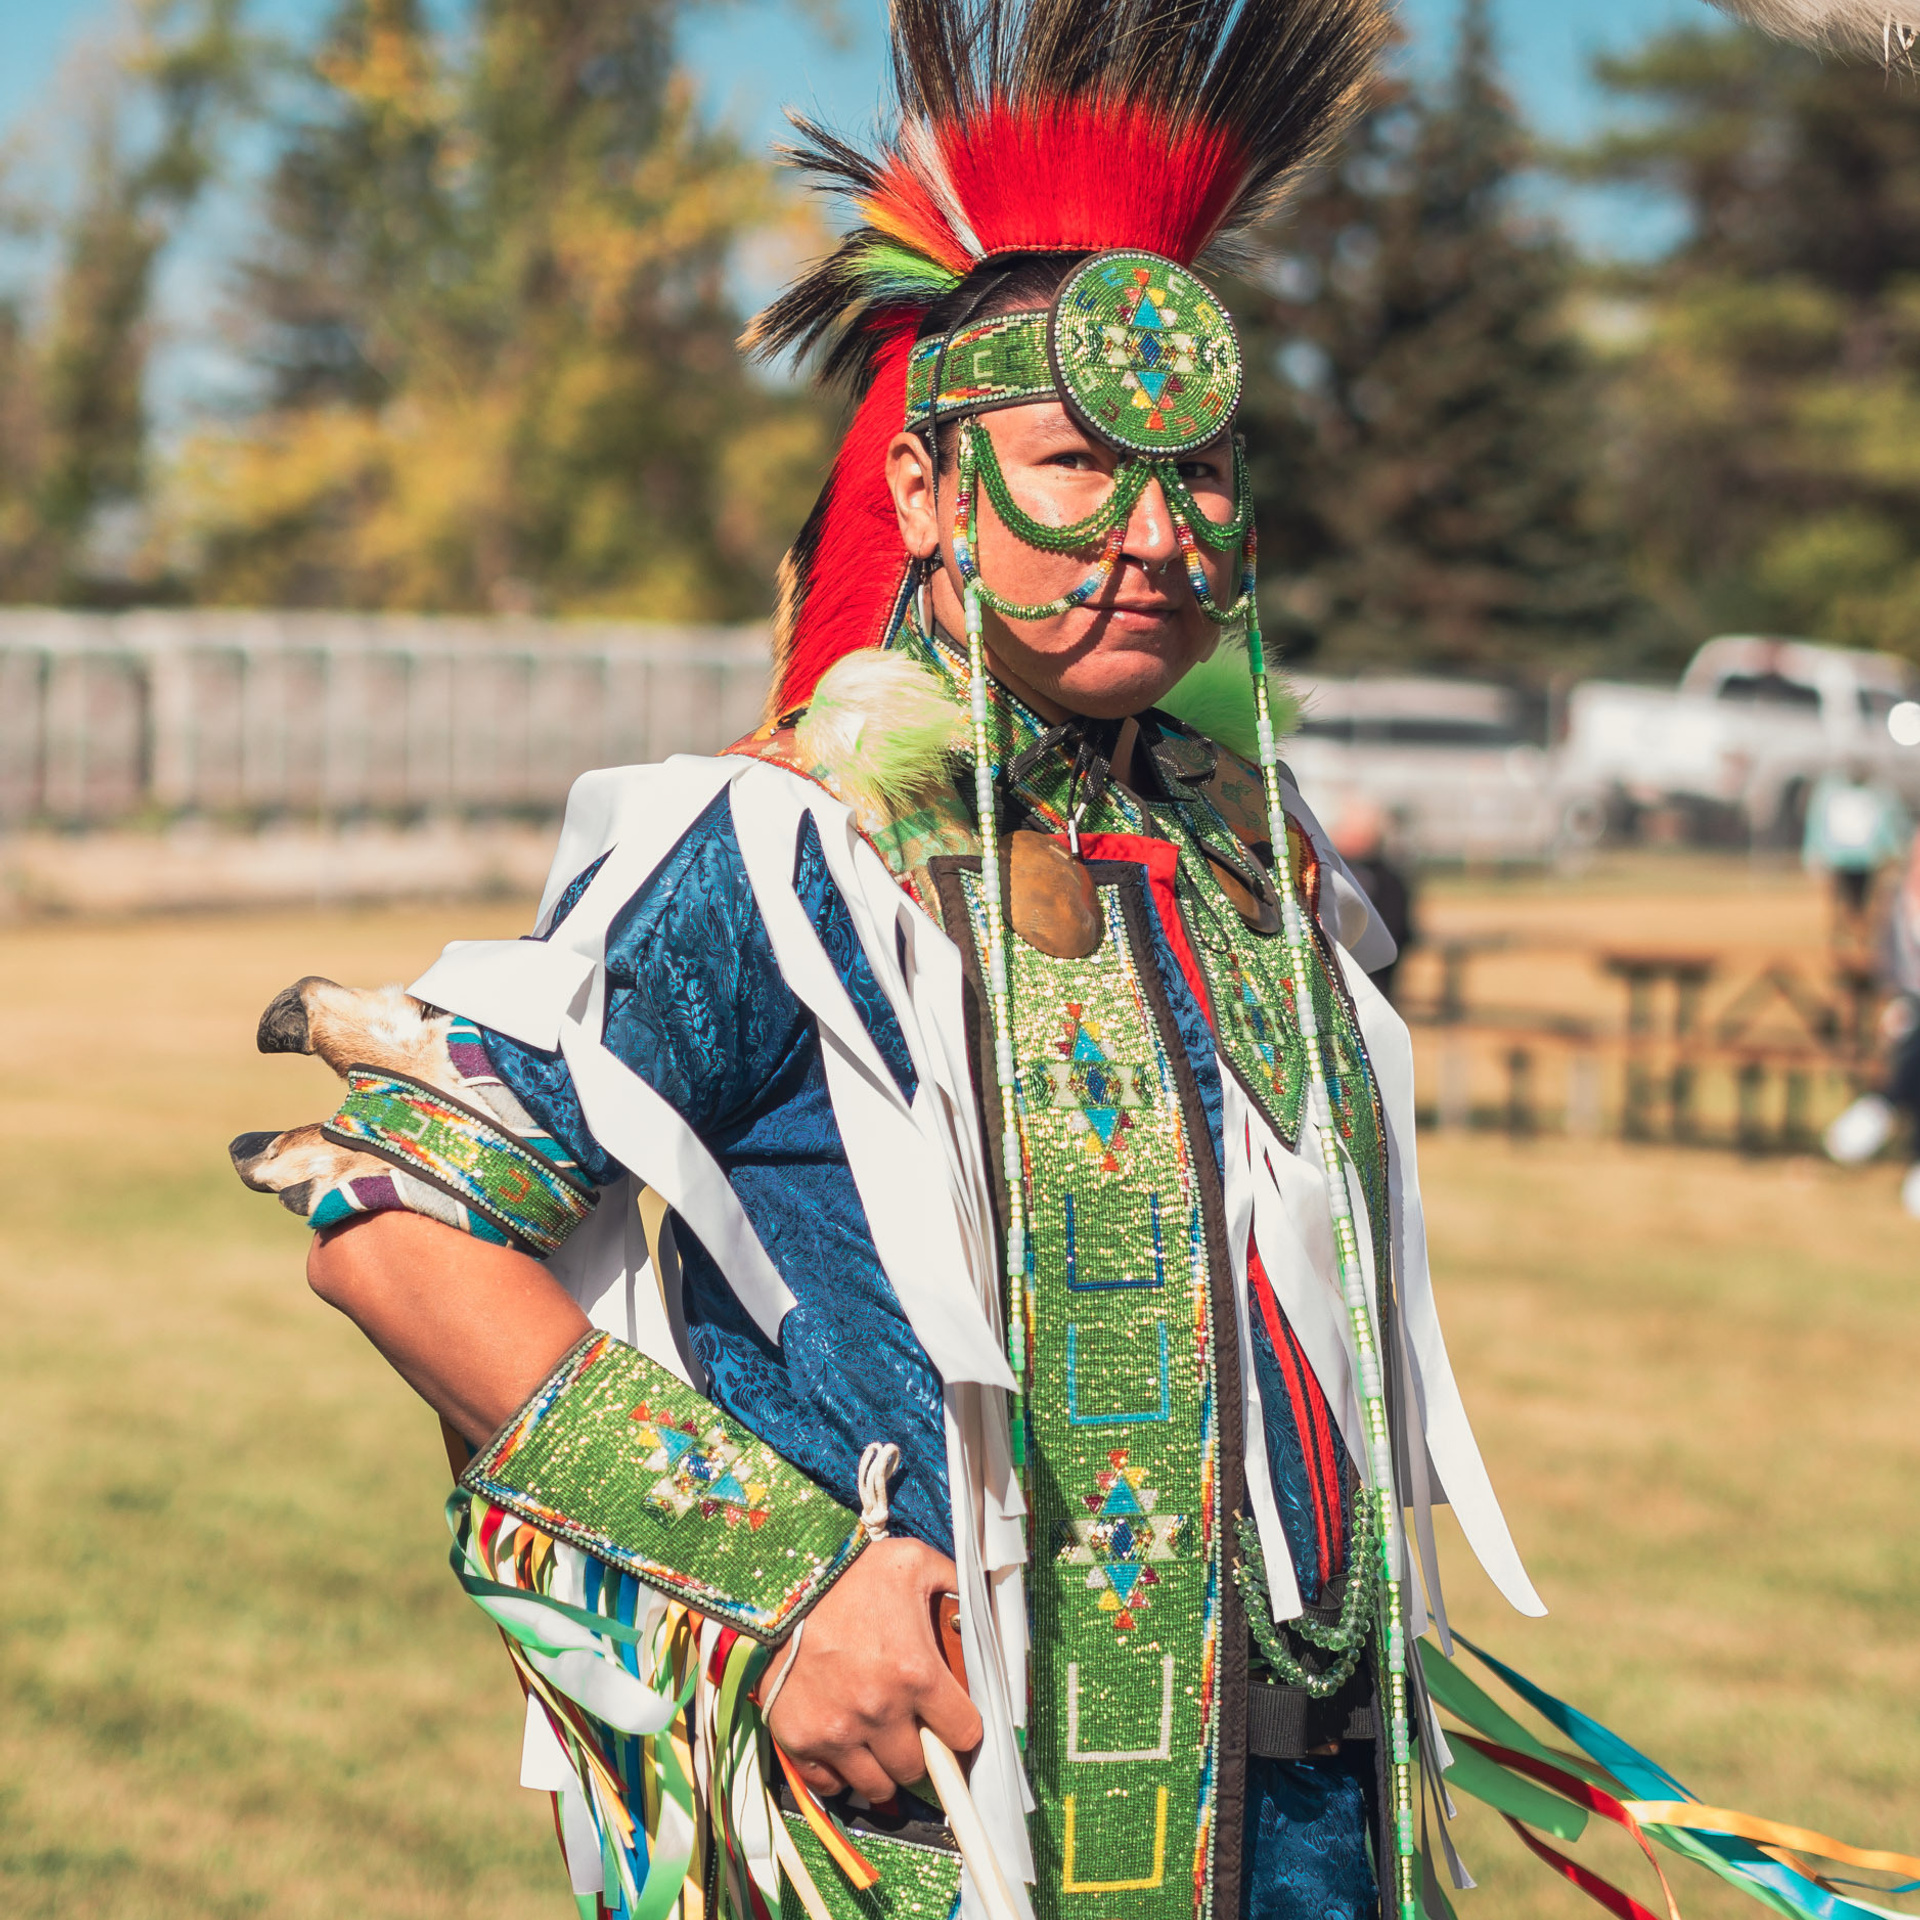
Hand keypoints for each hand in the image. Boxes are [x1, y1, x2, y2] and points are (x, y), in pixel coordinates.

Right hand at [765, 1536, 981, 1802]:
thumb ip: (954, 1583)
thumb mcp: (914, 1562)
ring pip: (877, 1786)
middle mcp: (880, 1711)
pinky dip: (839, 1773)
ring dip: (884, 1770)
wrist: (782, 1581)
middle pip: (918, 1768)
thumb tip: (978, 1599)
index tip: (954, 1722)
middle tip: (913, 1729)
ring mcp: (837, 1730)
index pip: (964, 1734)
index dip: (963, 1728)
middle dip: (922, 1751)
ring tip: (880, 1745)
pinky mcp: (799, 1739)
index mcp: (917, 1673)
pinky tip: (843, 1748)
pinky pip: (829, 1784)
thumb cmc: (851, 1570)